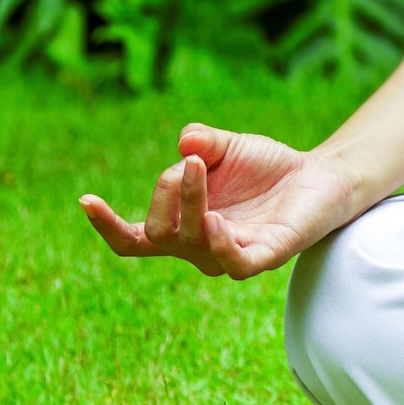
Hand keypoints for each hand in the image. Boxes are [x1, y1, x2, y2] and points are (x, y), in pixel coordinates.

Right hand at [79, 123, 359, 278]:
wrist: (319, 175)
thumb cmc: (265, 166)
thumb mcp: (224, 145)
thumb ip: (201, 142)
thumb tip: (184, 146)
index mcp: (181, 225)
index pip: (133, 240)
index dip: (106, 226)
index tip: (84, 199)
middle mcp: (199, 247)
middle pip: (157, 231)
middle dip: (163, 190)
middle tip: (192, 162)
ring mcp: (230, 254)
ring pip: (190, 240)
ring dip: (187, 201)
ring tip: (198, 168)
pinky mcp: (264, 256)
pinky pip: (234, 263)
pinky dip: (218, 244)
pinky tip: (214, 221)